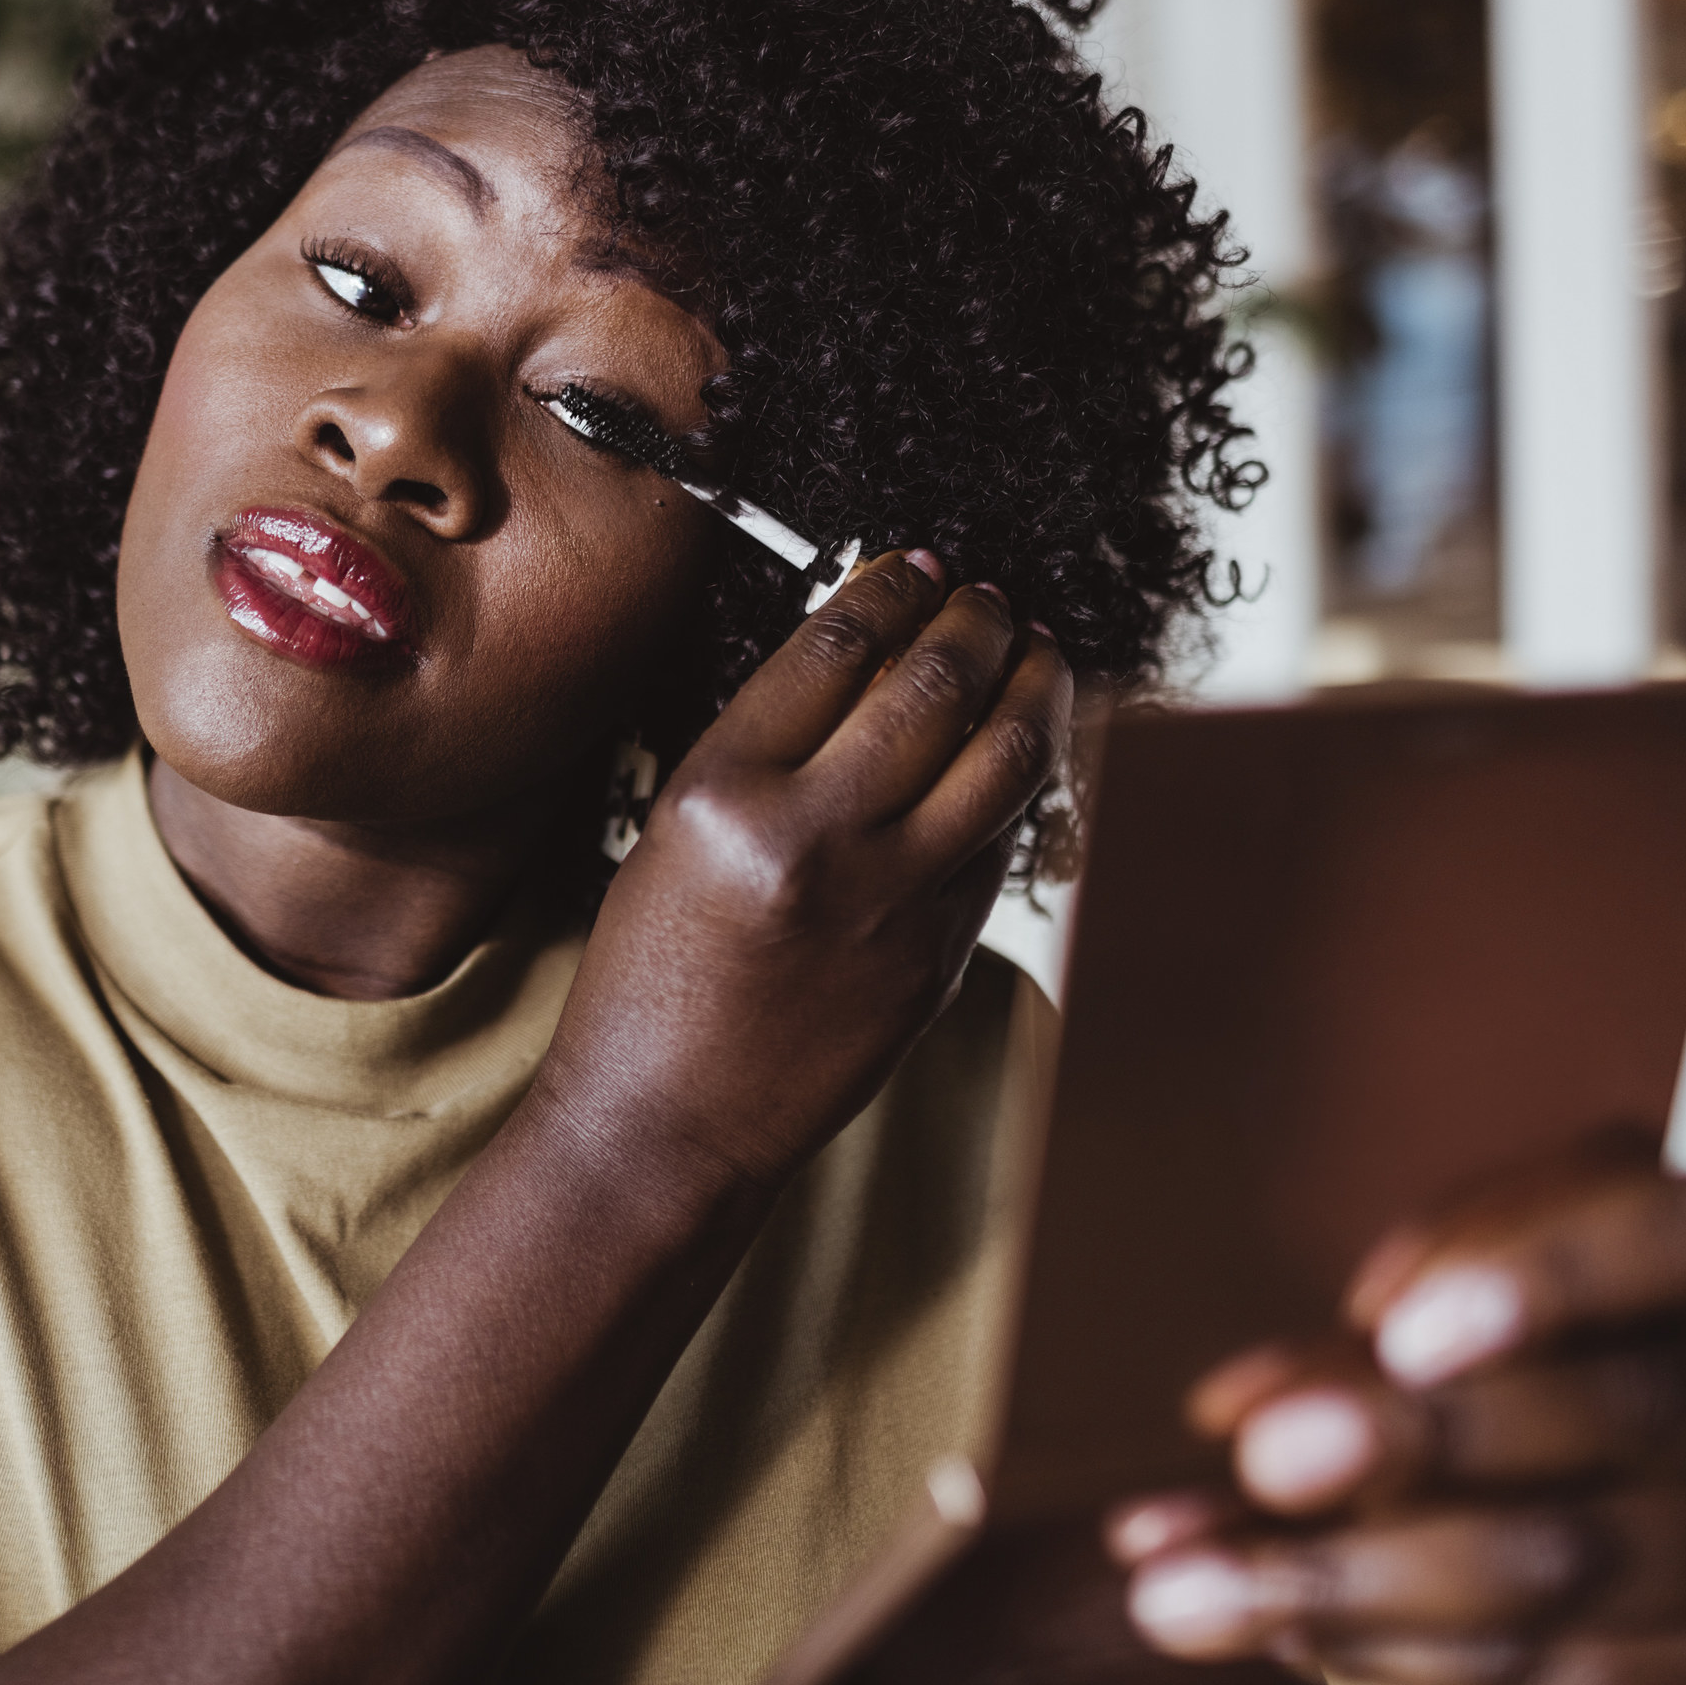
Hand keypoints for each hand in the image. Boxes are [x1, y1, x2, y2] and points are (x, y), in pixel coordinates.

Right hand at [536, 551, 1072, 1193]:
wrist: (667, 1119)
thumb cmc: (652, 978)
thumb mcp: (673, 833)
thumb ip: (767, 747)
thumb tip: (866, 655)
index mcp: (722, 795)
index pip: (833, 648)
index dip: (888, 589)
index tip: (911, 566)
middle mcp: (813, 840)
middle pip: (934, 684)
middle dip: (975, 619)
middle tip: (983, 597)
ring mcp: (890, 903)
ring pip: (1006, 757)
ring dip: (1033, 684)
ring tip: (1032, 651)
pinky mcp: (940, 956)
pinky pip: (1000, 842)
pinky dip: (1019, 780)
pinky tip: (1017, 750)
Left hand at [1110, 1141, 1685, 1684]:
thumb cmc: (1579, 1358)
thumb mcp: (1507, 1286)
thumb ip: (1382, 1329)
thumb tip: (1234, 1415)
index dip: (1553, 1276)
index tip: (1396, 1329)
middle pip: (1630, 1417)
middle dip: (1426, 1442)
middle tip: (1259, 1458)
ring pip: (1586, 1572)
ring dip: (1365, 1586)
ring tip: (1185, 1591)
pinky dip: (1411, 1665)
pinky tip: (1290, 1640)